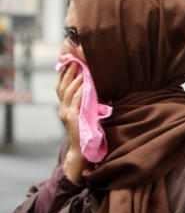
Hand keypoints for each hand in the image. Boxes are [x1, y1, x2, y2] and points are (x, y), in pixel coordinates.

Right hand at [57, 62, 87, 182]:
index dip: (64, 75)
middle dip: (67, 73)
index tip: (70, 64)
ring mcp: (65, 113)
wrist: (82, 150)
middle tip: (74, 62)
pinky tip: (85, 84)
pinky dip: (80, 91)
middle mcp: (62, 109)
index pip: (60, 87)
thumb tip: (97, 92)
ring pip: (67, 92)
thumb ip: (87, 105)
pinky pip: (75, 101)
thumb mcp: (85, 116)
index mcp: (64, 108)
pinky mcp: (71, 118)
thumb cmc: (87, 133)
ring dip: (75, 80)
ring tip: (82, 70)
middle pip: (61, 86)